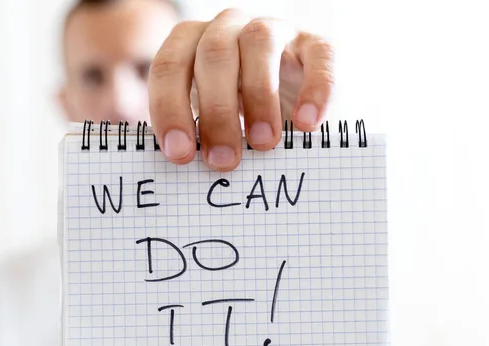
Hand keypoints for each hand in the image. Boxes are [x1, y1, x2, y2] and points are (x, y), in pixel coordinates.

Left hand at [148, 8, 334, 171]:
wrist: (290, 97)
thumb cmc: (238, 114)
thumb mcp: (211, 121)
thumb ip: (198, 135)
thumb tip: (186, 174)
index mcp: (191, 44)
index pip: (169, 66)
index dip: (170, 108)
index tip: (181, 154)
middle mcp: (228, 28)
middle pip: (214, 54)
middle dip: (216, 111)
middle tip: (222, 160)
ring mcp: (273, 30)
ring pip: (260, 43)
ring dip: (260, 96)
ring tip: (263, 143)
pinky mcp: (315, 43)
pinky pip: (319, 56)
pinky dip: (315, 89)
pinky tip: (307, 124)